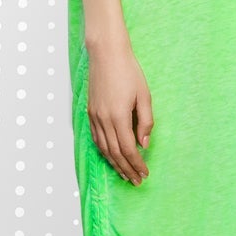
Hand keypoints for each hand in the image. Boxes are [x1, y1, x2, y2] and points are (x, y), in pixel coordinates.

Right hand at [86, 41, 152, 186]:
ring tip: (125, 174)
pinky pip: (96, 138)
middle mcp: (104, 120)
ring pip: (104, 148)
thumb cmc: (129, 71)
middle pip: (115, 153)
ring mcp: (95, 116)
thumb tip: (144, 144)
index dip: (136, 164)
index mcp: (119, 117)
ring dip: (114, 164)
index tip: (144, 173)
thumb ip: (145, 121)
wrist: (106, 54)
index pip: (128, 149)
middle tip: (136, 181)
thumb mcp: (144, 96)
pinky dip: (104, 151)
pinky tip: (110, 157)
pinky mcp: (90, 112)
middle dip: (126, 169)